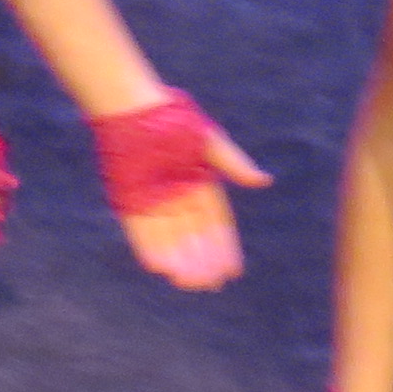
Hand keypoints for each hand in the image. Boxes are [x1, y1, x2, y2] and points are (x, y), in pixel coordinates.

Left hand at [120, 125, 266, 291]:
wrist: (131, 107)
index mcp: (200, 183)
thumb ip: (233, 164)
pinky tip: (159, 267)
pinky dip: (148, 247)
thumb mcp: (209, 142)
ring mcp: (153, 199)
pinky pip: (140, 230)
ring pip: (169, 238)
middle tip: (210, 284)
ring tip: (187, 283)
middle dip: (202, 261)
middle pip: (193, 236)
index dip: (224, 247)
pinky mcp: (128, 199)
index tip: (232, 270)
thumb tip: (264, 181)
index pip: (216, 224)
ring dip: (178, 261)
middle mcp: (177, 196)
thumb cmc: (173, 119)